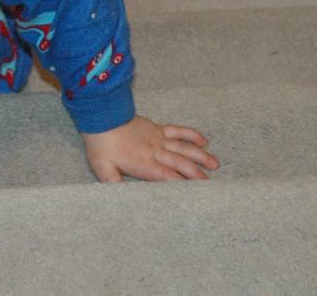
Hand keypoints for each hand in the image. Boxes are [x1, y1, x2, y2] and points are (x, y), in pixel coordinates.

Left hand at [81, 115, 218, 182]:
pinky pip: (178, 131)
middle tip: (211, 183)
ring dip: (200, 156)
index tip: (195, 193)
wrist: (102, 117)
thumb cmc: (101, 145)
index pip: (167, 176)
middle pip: (180, 164)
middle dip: (196, 174)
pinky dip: (192, 135)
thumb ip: (114, 184)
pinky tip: (203, 141)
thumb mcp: (103, 168)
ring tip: (215, 164)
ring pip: (184, 148)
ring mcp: (158, 138)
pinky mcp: (158, 128)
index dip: (182, 184)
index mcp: (143, 164)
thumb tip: (120, 199)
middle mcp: (155, 151)